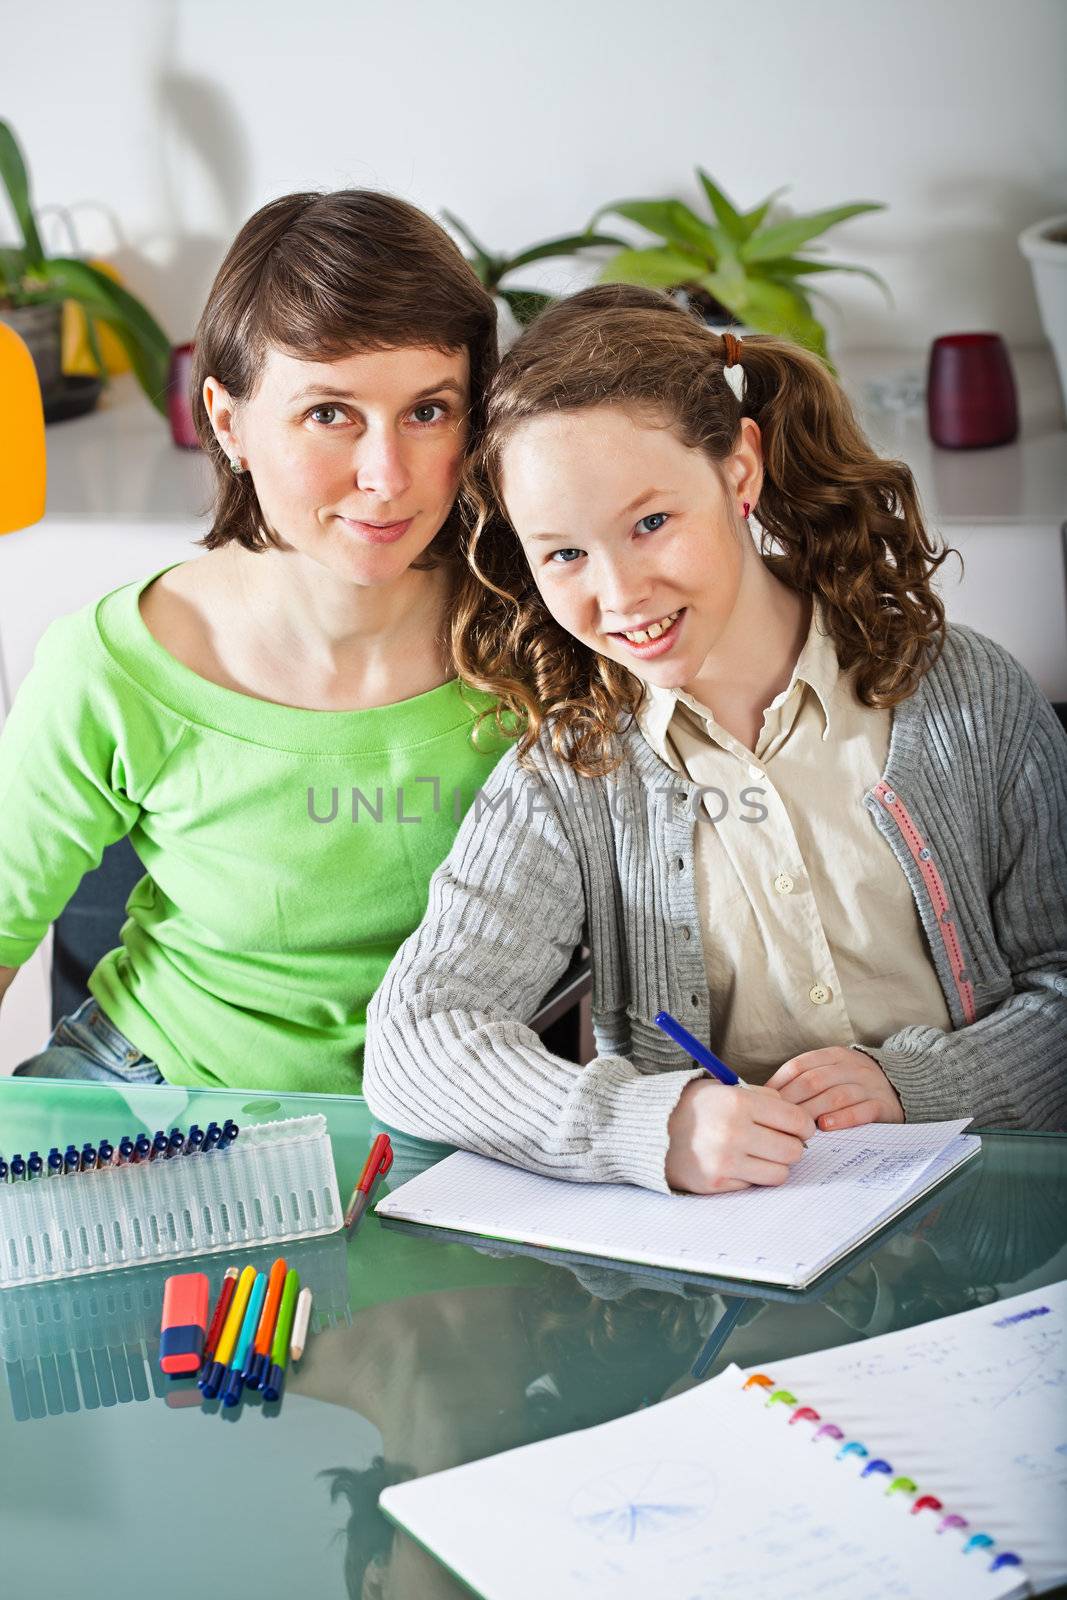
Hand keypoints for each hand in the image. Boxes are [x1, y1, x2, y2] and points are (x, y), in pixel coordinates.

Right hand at [665, 1080, 815, 1194]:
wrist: (649, 1129)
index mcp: (738, 1103)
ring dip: (775, 1164)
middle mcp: (734, 1133)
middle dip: (792, 1146)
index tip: (801, 1128)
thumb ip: (761, 1098)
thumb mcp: (724, 1088)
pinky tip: (738, 1162)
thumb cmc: (691, 1106)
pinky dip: (752, 1175)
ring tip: (760, 1153)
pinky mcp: (717, 1183)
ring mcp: (725, 1162)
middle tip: (781, 1141)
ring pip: (779, 1173)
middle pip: (793, 1150)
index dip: (804, 1126)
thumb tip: (799, 1120)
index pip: (796, 1121)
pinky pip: (754, 1185)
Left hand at [766, 1047, 903, 1130]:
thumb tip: (769, 1096)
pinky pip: (862, 1110)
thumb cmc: (855, 1082)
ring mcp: (868, 1085)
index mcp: (834, 1055)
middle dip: (792, 1101)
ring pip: (836, 1095)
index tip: (766, 1102)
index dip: (779, 1084)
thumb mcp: (833, 1071)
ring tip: (798, 1126)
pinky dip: (842, 1118)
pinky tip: (827, 1126)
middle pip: (814, 1081)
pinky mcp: (883, 1104)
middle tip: (777, 1120)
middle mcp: (851, 1067)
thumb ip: (806, 1079)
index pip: (800, 1065)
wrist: (903, 1084)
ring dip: (813, 1111)